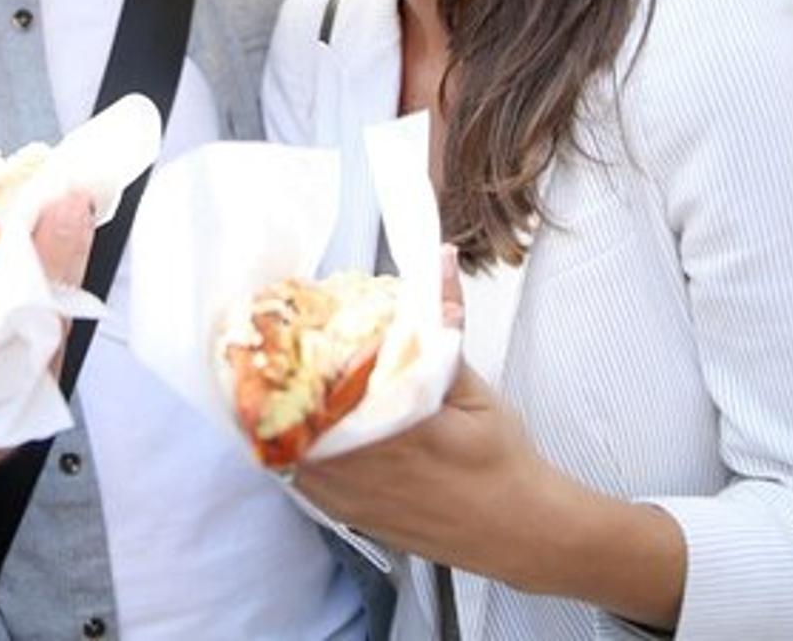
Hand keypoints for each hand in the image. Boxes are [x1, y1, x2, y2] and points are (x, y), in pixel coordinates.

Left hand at [292, 248, 546, 572]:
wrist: (516, 531)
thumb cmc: (502, 462)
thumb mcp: (474, 387)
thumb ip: (443, 325)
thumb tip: (438, 261)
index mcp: (394, 428)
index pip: (325, 377)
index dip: (300, 346)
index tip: (292, 315)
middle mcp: (361, 467)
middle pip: (292, 410)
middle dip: (282, 371)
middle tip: (276, 335)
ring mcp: (346, 495)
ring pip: (285, 443)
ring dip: (280, 405)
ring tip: (276, 367)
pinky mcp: (343, 512)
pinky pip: (295, 472)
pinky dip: (291, 439)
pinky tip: (295, 414)